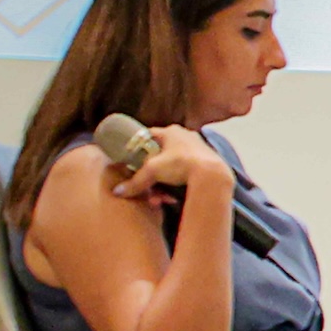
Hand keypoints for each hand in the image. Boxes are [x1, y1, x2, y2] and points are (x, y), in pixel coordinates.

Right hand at [110, 125, 229, 207]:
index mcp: (171, 131)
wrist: (212, 176)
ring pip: (172, 167)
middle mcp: (185, 136)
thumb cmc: (182, 165)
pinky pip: (185, 173)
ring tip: (159, 198)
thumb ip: (135, 181)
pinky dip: (177, 184)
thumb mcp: (153, 171)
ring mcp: (197, 149)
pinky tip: (172, 198)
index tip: (130, 161)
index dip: (137, 148)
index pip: (147, 136)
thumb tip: (118, 192)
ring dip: (162, 183)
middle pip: (160, 155)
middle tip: (147, 186)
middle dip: (151, 174)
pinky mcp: (206, 162)